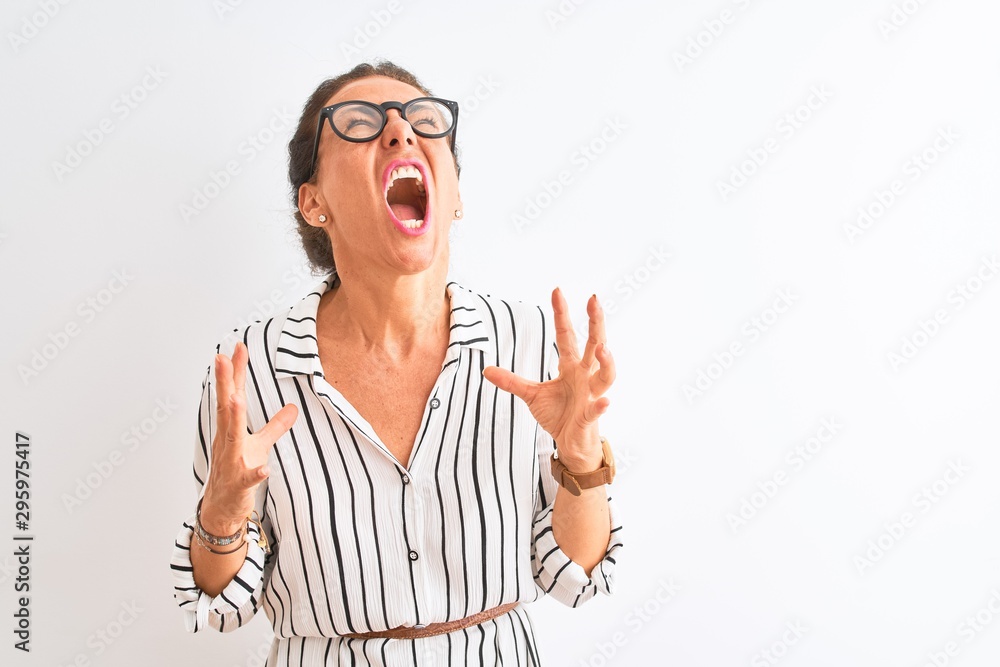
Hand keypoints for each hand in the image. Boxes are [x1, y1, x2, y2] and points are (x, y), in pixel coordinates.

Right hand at [201, 341, 297, 529]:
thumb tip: (293, 407)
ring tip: (236, 398)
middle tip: (221, 357)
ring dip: (233, 417)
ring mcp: (231, 461)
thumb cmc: (237, 472)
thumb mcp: (260, 445)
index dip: (236, 372)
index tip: (238, 347)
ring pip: (232, 437)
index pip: (234, 394)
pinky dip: (255, 473)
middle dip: (224, 382)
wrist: (221, 508)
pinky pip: (248, 478)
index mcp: (231, 428)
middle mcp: (227, 440)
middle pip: (226, 407)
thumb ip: (275, 426)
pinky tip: (264, 469)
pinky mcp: (238, 484)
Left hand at [482, 287, 614, 470]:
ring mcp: (591, 395)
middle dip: (596, 323)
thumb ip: (512, 381)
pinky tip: (605, 402)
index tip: (557, 291)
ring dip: (606, 362)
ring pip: (605, 376)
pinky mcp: (590, 416)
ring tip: (602, 349)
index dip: (562, 314)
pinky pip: (597, 409)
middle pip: (594, 344)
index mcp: (571, 367)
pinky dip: (601, 406)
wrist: (571, 444)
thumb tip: (486, 369)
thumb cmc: (558, 415)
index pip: (567, 335)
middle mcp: (585, 376)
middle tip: (594, 300)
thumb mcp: (531, 395)